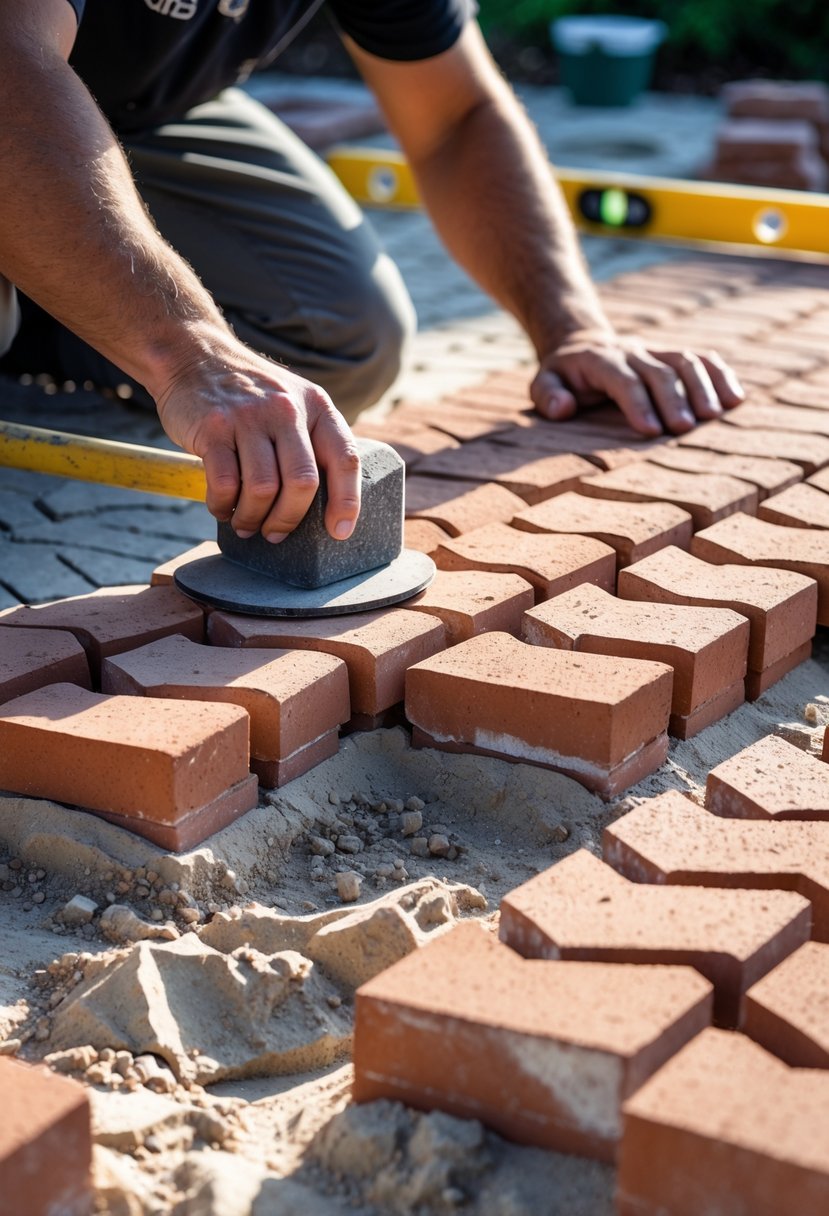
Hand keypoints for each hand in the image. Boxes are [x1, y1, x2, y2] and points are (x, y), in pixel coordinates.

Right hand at [154, 334, 360, 541]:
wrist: (193, 355)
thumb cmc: (249, 394)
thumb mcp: (292, 401)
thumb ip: (311, 440)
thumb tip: (325, 503)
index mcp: (316, 405)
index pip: (344, 458)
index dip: (347, 501)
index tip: (339, 532)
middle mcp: (287, 409)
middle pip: (302, 483)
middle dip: (289, 519)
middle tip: (276, 534)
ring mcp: (249, 417)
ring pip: (263, 489)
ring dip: (253, 517)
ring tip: (246, 525)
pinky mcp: (213, 427)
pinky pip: (225, 483)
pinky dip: (223, 506)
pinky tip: (222, 508)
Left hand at [531, 328, 744, 435]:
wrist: (582, 344)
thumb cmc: (564, 376)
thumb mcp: (543, 383)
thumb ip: (547, 395)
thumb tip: (563, 408)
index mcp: (599, 360)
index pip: (622, 379)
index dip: (638, 402)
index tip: (651, 430)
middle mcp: (632, 351)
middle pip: (658, 371)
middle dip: (674, 399)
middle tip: (685, 429)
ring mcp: (655, 350)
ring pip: (686, 361)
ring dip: (704, 387)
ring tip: (716, 415)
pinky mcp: (673, 354)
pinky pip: (703, 358)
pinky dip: (722, 375)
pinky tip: (736, 398)